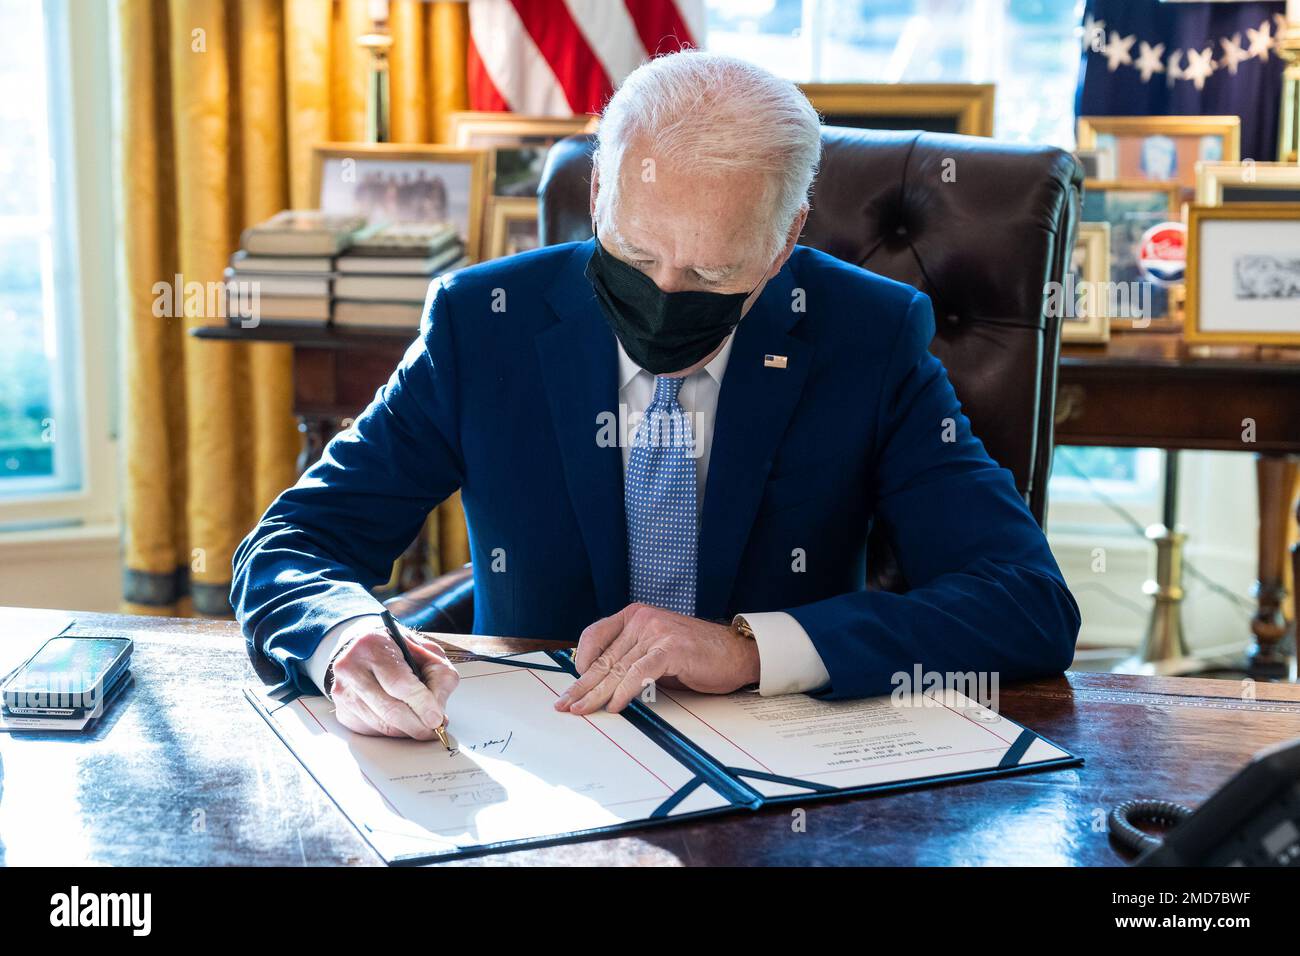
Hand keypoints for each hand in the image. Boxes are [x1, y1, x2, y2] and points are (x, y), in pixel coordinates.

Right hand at [327, 616, 459, 738]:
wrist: (362, 649)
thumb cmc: (397, 650)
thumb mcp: (426, 651)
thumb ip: (438, 677)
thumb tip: (437, 712)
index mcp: (373, 645)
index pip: (399, 682)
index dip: (421, 704)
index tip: (436, 719)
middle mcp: (351, 667)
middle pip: (389, 708)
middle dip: (417, 724)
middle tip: (434, 729)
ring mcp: (343, 691)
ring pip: (381, 724)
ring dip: (406, 730)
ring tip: (422, 724)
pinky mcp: (342, 710)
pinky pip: (371, 730)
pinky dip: (392, 731)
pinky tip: (402, 721)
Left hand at [554, 604, 759, 714]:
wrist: (737, 652)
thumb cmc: (698, 655)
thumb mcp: (657, 650)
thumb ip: (632, 658)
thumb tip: (602, 681)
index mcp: (636, 616)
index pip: (595, 636)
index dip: (580, 661)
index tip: (572, 684)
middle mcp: (643, 620)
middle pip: (604, 658)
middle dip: (582, 685)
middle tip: (564, 704)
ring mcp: (657, 633)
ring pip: (618, 668)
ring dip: (597, 694)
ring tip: (582, 710)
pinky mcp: (671, 649)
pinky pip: (639, 673)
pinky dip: (625, 692)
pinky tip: (614, 706)